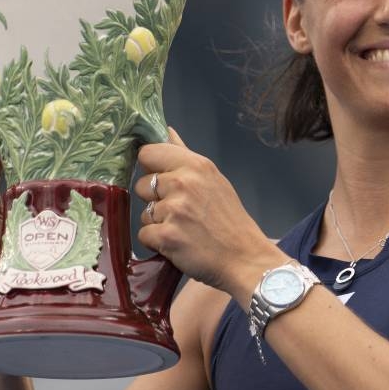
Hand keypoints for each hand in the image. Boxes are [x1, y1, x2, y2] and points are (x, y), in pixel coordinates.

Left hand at [136, 128, 285, 303]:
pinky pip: (144, 235)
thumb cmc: (230, 221)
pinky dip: (158, 243)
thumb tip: (167, 131)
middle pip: (142, 184)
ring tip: (183, 229)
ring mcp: (174, 210)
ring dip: (158, 223)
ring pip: (144, 212)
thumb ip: (185, 155)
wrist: (246, 259)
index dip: (152, 167)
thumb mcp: (214, 180)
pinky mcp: (167, 236)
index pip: (149, 152)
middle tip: (181, 212)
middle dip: (155, 199)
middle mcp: (184, 183)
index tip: (163, 180)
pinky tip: (179, 244)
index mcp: (197, 165)